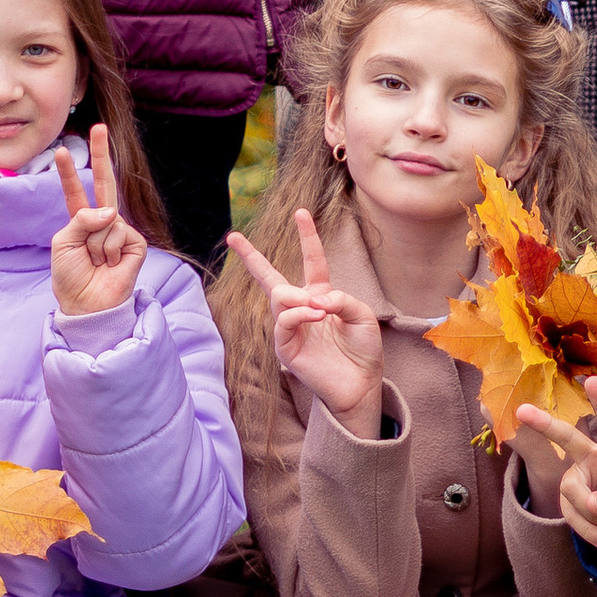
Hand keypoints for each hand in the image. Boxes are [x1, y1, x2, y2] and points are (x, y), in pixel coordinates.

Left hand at [51, 126, 146, 320]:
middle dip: (101, 153)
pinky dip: (109, 251)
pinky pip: (118, 233)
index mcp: (80, 221)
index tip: (60, 150)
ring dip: (95, 244)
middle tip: (99, 127)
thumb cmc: (71, 276)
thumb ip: (81, 219)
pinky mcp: (135, 242)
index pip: (75, 191)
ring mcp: (120, 230)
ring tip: (95, 263)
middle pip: (104, 182)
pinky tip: (110, 265)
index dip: (69, 172)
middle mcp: (102, 222)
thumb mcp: (63, 243)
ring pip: (105, 220)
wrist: (88, 304)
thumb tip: (111, 211)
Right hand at [225, 211, 385, 435]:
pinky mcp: (285, 347)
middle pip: (269, 278)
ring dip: (300, 297)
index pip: (311, 260)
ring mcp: (290, 328)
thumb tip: (318, 296)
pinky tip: (316, 315)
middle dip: (250, 257)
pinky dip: (300, 313)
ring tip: (320, 308)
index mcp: (320, 295)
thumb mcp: (363, 316)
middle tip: (233, 237)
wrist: (361, 384)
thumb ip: (343, 299)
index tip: (301, 213)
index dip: (307, 236)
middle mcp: (300, 309)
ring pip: (279, 297)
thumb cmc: (364, 350)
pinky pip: (284, 321)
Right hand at [512, 376, 596, 557]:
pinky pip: (572, 516)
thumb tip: (592, 505)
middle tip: (522, 410)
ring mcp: (580, 479)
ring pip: (571, 492)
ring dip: (589, 517)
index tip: (592, 380)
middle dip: (544, 424)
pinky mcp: (572, 502)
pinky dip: (588, 532)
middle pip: (567, 439)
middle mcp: (593, 458)